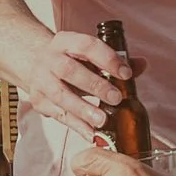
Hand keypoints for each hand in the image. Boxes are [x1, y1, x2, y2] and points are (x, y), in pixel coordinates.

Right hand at [20, 30, 148, 136]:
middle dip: (94, 85)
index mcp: (66, 42)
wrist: (34, 63)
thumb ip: (115, 59)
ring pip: (60, 95)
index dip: (107, 59)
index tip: (125, 74)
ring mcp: (41, 80)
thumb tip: (141, 64)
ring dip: (83, 109)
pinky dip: (76, 126)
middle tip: (115, 98)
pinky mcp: (38, 101)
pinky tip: (91, 133)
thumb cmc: (69, 58)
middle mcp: (50, 59)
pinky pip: (58, 115)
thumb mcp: (87, 53)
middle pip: (70, 70)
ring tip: (102, 120)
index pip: (87, 46)